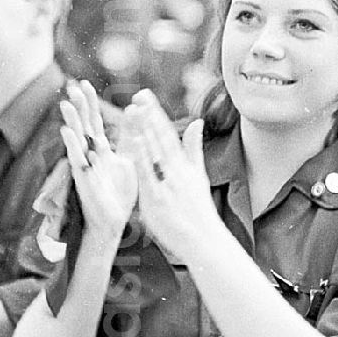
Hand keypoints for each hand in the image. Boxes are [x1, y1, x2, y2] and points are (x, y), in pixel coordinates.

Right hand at [60, 80, 137, 245]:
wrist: (114, 222)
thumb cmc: (119, 193)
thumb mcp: (129, 160)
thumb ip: (130, 139)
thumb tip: (136, 116)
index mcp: (100, 149)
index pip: (93, 120)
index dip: (89, 103)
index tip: (84, 83)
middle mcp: (90, 154)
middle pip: (83, 125)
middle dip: (79, 106)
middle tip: (73, 85)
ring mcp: (85, 166)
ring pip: (76, 139)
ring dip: (71, 121)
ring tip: (66, 103)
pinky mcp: (84, 179)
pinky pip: (77, 160)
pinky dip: (73, 145)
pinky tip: (67, 132)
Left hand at [123, 89, 220, 262]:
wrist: (203, 241)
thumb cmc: (199, 209)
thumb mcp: (199, 175)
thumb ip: (194, 148)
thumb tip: (197, 122)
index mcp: (184, 165)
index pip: (167, 133)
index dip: (155, 113)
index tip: (145, 95)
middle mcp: (176, 171)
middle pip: (160, 139)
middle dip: (148, 116)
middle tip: (137, 95)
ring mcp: (167, 184)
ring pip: (153, 153)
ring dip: (143, 131)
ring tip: (133, 112)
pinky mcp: (157, 200)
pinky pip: (146, 176)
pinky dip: (141, 158)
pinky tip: (133, 143)